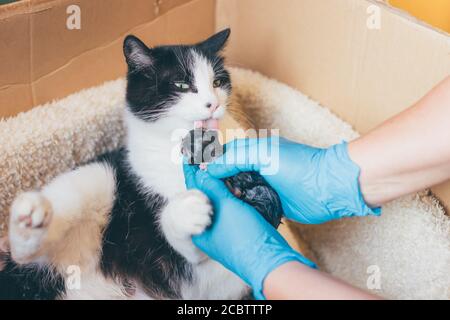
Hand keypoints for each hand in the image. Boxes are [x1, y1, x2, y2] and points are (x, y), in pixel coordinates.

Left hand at [183, 164, 315, 298]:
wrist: (271, 261)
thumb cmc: (244, 235)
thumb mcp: (225, 206)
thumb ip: (211, 187)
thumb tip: (199, 171)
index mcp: (199, 230)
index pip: (192, 194)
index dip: (192, 172)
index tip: (188, 154)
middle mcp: (209, 232)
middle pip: (206, 198)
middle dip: (208, 178)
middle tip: (206, 157)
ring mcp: (224, 234)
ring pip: (220, 204)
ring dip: (222, 187)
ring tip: (224, 170)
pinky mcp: (239, 233)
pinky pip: (232, 210)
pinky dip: (233, 198)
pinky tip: (238, 187)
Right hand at [206, 137, 379, 223]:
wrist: (327, 188)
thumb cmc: (298, 165)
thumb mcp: (262, 154)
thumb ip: (234, 158)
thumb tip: (210, 168)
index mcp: (253, 151)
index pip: (224, 155)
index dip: (210, 163)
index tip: (197, 174)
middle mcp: (256, 167)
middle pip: (228, 174)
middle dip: (216, 182)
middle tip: (206, 193)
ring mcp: (263, 185)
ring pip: (237, 190)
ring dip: (228, 196)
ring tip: (218, 203)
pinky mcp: (270, 202)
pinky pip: (249, 204)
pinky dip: (240, 207)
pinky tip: (233, 212)